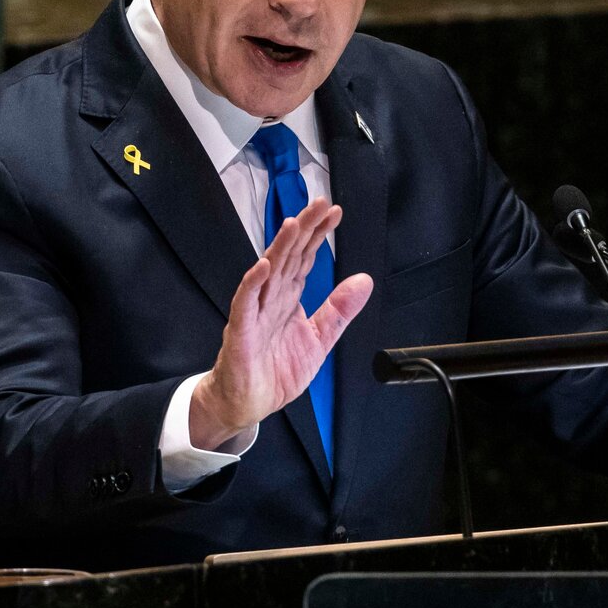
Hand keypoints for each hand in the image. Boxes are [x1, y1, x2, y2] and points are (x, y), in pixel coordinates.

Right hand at [189, 198, 373, 449]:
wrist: (249, 403)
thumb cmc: (276, 371)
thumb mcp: (319, 340)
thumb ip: (339, 311)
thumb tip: (365, 280)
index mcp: (289, 298)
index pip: (305, 259)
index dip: (318, 235)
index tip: (334, 212)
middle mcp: (272, 298)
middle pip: (289, 257)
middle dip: (304, 229)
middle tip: (320, 203)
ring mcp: (255, 312)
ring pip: (268, 273)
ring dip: (280, 247)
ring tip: (294, 223)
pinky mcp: (241, 332)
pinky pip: (245, 304)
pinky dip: (253, 284)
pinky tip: (264, 266)